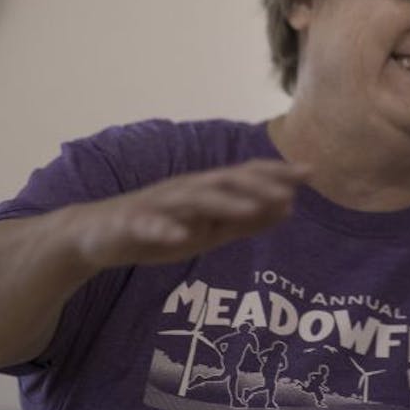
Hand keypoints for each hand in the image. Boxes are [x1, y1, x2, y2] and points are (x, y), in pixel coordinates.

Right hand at [71, 159, 309, 268]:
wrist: (98, 237)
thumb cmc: (160, 230)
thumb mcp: (209, 231)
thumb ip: (247, 221)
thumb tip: (291, 207)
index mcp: (205, 191)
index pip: (246, 177)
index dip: (276, 173)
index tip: (311, 172)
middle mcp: (185, 190)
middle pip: (224, 183)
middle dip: (257, 186)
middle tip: (290, 191)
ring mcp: (158, 205)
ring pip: (193, 201)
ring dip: (223, 204)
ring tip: (250, 210)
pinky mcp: (132, 224)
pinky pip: (149, 226)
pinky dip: (164, 229)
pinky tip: (179, 236)